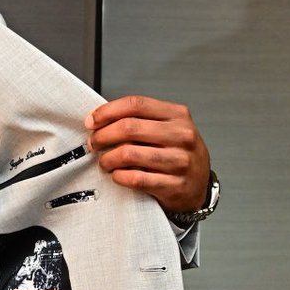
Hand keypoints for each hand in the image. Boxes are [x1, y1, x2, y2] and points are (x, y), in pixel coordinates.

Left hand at [85, 96, 210, 213]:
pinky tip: (117, 175)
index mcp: (177, 115)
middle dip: (102, 136)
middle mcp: (182, 135)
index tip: (91, 122)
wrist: (198, 185)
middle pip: (129, 127)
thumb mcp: (166, 129)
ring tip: (104, 162)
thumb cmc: (176, 153)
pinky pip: (136, 178)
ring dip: (107, 159)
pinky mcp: (175, 185)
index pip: (136, 104)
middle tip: (93, 143)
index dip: (107, 112)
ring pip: (129, 154)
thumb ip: (139, 120)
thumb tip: (99, 120)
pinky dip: (119, 176)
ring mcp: (180, 161)